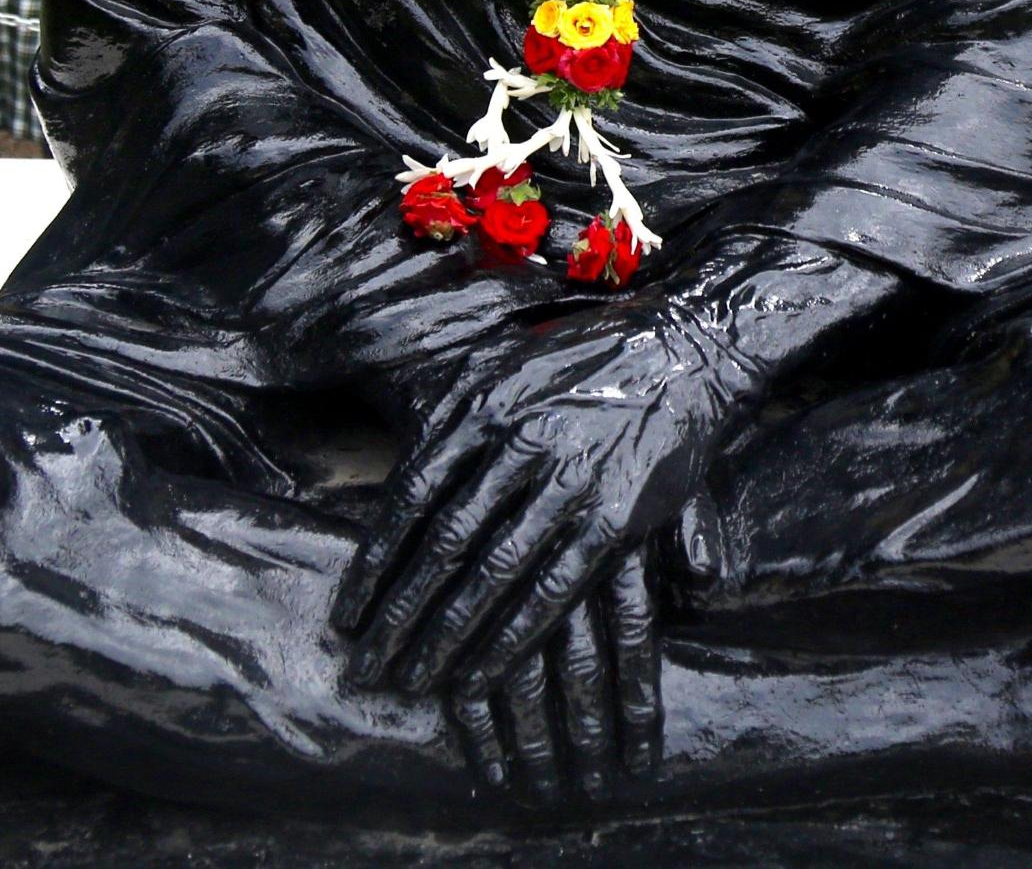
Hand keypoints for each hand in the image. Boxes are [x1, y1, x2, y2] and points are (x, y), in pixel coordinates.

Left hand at [334, 307, 742, 788]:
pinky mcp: (615, 514)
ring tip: (413, 682)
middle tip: (365, 667)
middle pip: (442, 544)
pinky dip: (513, 636)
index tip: (347, 616)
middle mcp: (520, 441)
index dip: (374, 565)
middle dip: (399, 614)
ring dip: (447, 635)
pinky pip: (554, 587)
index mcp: (481, 403)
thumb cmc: (582, 358)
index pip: (410, 498)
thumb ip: (447, 408)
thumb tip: (390, 456)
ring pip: (492, 572)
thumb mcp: (502, 360)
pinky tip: (483, 672)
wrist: (684, 350)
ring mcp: (570, 479)